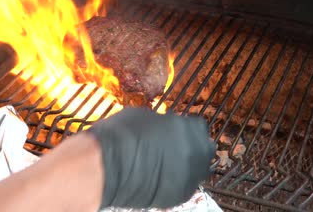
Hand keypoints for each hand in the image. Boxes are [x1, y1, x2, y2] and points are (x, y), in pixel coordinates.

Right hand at [87, 107, 214, 208]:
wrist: (108, 165)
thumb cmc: (123, 133)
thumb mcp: (147, 116)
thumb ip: (165, 122)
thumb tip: (164, 127)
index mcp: (192, 128)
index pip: (199, 127)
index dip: (187, 130)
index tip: (177, 133)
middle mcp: (198, 152)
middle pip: (203, 149)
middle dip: (193, 149)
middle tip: (174, 150)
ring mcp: (192, 175)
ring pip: (196, 171)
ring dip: (186, 167)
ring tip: (166, 167)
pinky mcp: (181, 195)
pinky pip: (184, 187)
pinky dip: (176, 183)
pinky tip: (160, 180)